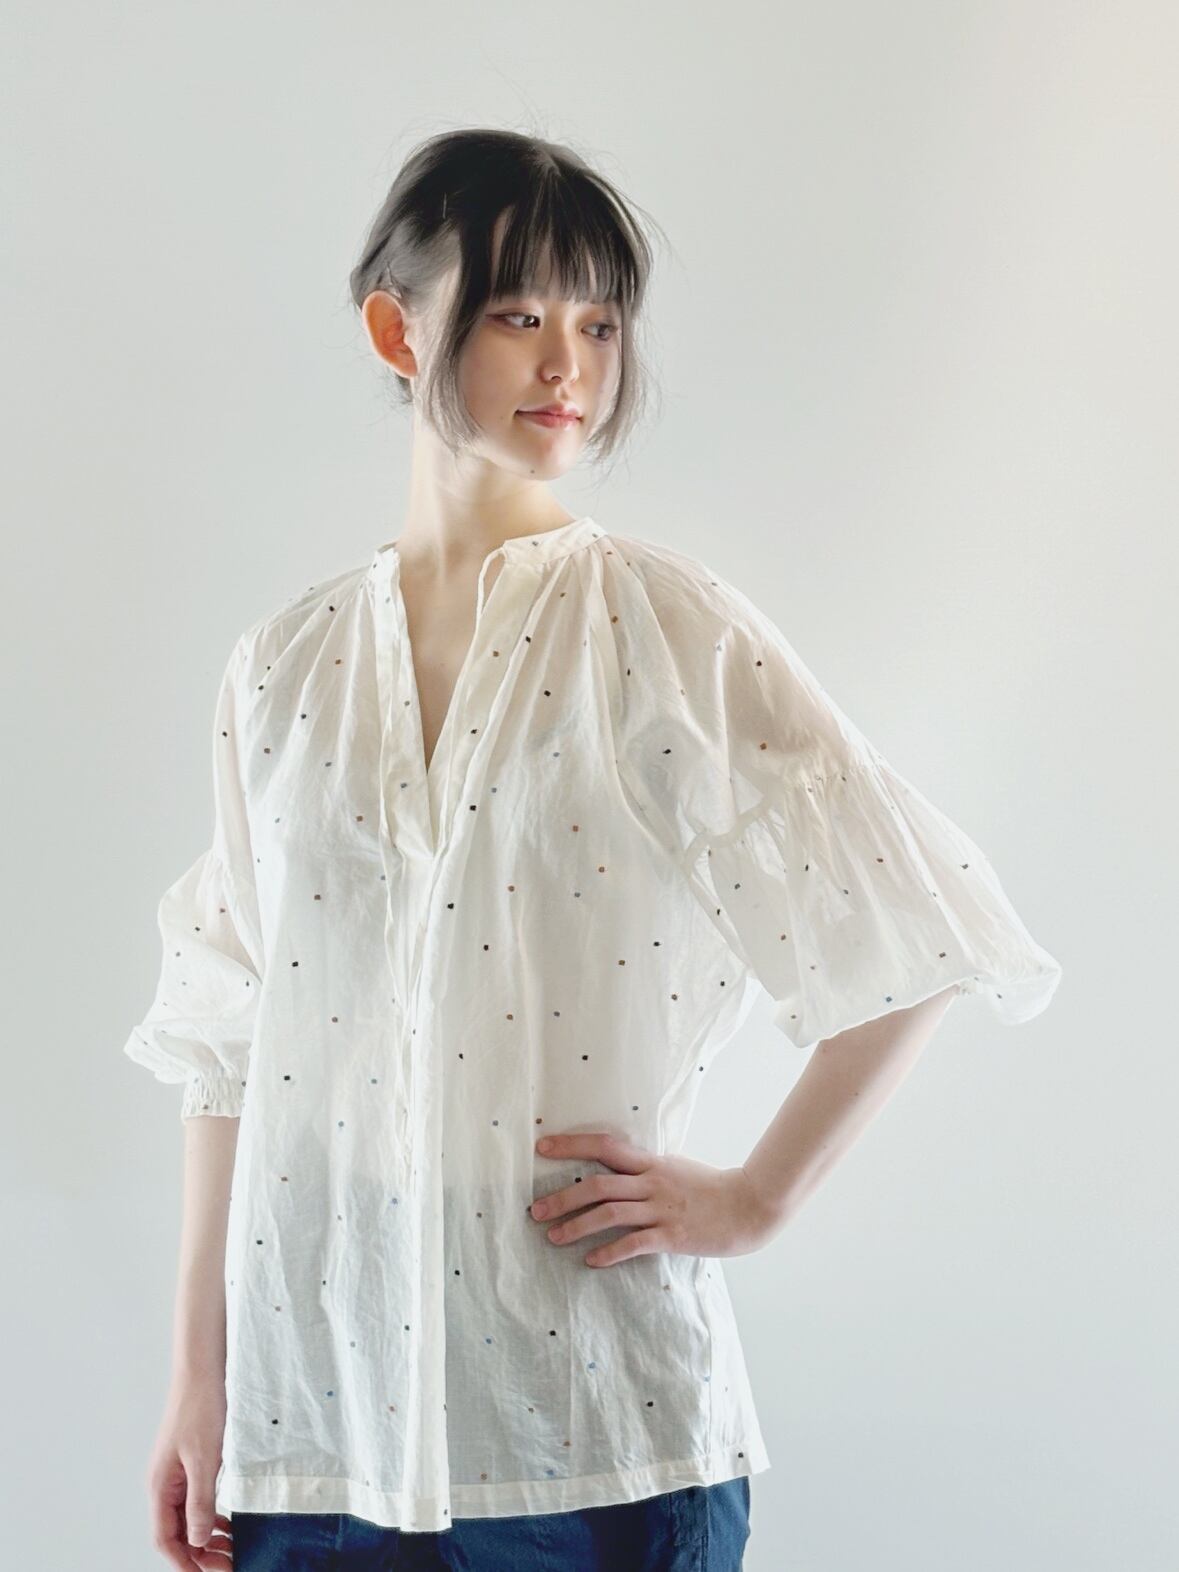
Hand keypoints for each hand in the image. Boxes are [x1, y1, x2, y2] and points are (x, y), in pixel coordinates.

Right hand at [146, 1378, 233, 1567]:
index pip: (166, 1538)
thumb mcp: (205, 1458)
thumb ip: (200, 1502)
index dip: (185, 1562)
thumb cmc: (200, 1408)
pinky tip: (227, 1523)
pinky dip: (211, 1517)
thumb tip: (198, 1541)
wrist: (203, 1371)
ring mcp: (178, 1475)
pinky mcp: (192, 1464)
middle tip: (228, 1564)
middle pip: (177, 1533)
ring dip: (206, 1538)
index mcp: (161, 1486)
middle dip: (200, 1554)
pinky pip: (197, 1501)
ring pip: (188, 1519)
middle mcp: (165, 1484)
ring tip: (231, 1549)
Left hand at [530, 1131, 783, 1268]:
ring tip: (553, 1237)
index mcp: (651, 1163)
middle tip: (535, 1211)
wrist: (748, 1206)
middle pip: (598, 1185)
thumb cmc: (709, 1189)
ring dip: (577, 1226)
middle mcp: (652, 1182)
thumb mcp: (674, 1169)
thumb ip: (644, 1170)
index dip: (572, 1145)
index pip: (605, 1146)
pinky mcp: (672, 1236)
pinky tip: (591, 1261)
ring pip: (609, 1214)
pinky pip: (634, 1244)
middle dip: (563, 1198)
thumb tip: (612, 1171)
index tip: (542, 1148)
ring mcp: (661, 1209)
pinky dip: (609, 1252)